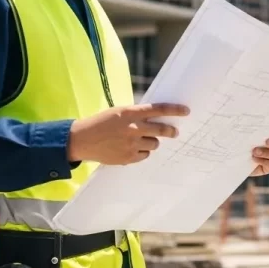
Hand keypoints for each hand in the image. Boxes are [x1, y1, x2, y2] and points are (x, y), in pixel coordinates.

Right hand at [69, 103, 188, 164]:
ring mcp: (131, 144)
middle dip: (171, 131)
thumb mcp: (119, 112)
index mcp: (130, 113)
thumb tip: (156, 118)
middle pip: (161, 130)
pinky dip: (142, 152)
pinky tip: (131, 149)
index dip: (174, 110)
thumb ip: (136, 115)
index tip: (186, 111)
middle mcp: (133, 128)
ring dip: (151, 141)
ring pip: (154, 144)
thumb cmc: (101, 123)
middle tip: (174, 132)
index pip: (158, 109)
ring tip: (139, 140)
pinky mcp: (128, 158)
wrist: (83, 139)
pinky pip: (145, 155)